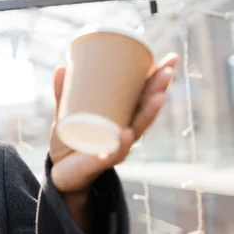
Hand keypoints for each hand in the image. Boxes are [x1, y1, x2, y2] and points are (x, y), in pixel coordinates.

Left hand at [49, 53, 178, 193]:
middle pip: (146, 110)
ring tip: (159, 98)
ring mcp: (115, 148)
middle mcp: (125, 132)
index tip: (172, 58)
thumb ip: (63, 94)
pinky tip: (127, 134)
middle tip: (168, 71)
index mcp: (121, 118)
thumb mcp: (65, 115)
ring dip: (149, 115)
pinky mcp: (100, 163)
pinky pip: (113, 154)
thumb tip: (62, 66)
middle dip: (159, 91)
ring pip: (137, 130)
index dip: (158, 79)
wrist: (61, 175)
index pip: (144, 96)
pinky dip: (120, 145)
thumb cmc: (70, 142)